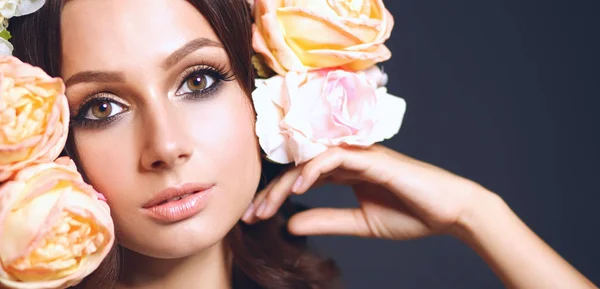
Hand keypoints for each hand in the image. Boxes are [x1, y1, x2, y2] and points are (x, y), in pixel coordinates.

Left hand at [241, 144, 494, 239]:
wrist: (451, 212)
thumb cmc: (411, 214)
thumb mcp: (360, 224)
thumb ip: (327, 221)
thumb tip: (290, 224)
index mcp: (345, 171)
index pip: (300, 177)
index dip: (276, 196)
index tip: (256, 217)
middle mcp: (347, 158)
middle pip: (298, 167)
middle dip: (271, 191)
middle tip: (250, 214)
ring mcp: (359, 155)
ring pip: (310, 160)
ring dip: (285, 183)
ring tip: (265, 207)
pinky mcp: (372, 157)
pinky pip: (334, 156)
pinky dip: (314, 170)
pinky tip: (298, 188)